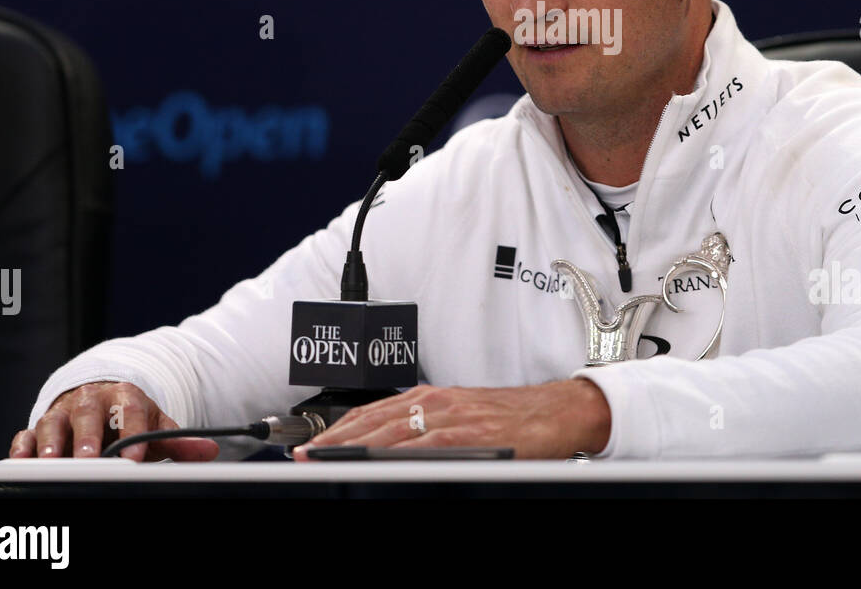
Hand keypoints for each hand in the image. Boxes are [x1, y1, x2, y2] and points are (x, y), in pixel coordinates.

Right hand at [7, 381, 219, 461]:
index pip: (130, 412)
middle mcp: (91, 400)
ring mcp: (63, 412)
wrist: (100, 402)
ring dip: (52, 441)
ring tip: (54, 461)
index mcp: (124, 396)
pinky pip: (26, 434)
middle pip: (88, 413)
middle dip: (88, 436)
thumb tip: (209, 451)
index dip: (132, 433)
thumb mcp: (154, 426)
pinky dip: (23, 447)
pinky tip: (23, 461)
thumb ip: (178, 440)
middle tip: (90, 458)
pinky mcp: (39, 427)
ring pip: (52, 422)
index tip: (135, 456)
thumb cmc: (128, 420)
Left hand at [292, 379, 610, 460]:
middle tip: (303, 456)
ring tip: (325, 462)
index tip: (312, 445)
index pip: (373, 413)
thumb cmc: (513, 417)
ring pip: (389, 432)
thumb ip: (428, 430)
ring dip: (353, 447)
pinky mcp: (468, 434)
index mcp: (432, 397)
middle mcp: (435, 402)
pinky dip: (394, 453)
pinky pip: (423, 445)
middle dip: (334, 441)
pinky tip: (374, 463)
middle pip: (372, 422)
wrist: (557, 412)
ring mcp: (450, 417)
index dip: (338, 430)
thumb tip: (389, 450)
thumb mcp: (463, 418)